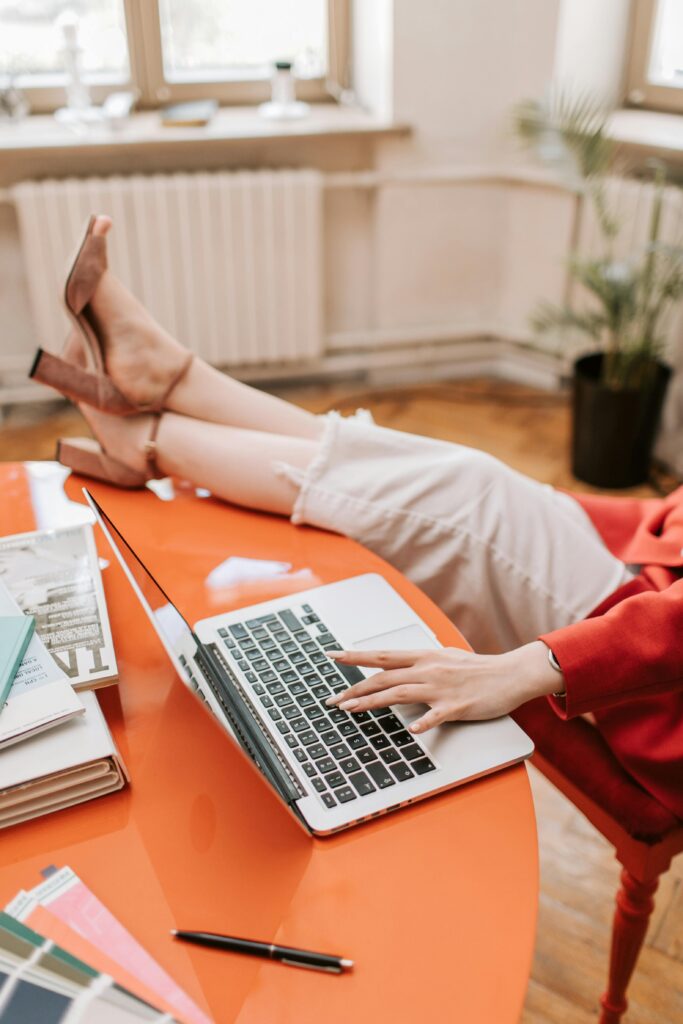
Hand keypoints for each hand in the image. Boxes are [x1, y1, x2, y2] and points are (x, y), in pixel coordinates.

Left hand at [325, 641, 561, 734]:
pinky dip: (423, 723)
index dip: (355, 656)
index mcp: (424, 657)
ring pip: (399, 693)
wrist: (510, 674)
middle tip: (333, 700)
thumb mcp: (445, 658)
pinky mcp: (456, 706)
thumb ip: (421, 663)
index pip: (382, 655)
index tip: (332, 656)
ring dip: (372, 702)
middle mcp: (428, 669)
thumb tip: (400, 667)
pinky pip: (436, 715)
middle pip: (383, 677)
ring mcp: (441, 687)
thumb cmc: (478, 669)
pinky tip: (411, 731)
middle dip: (354, 688)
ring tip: (351, 710)